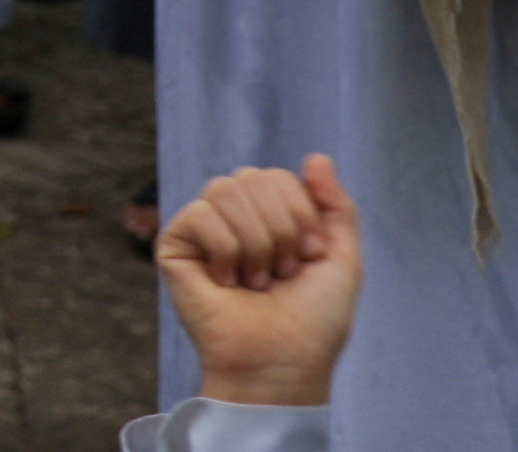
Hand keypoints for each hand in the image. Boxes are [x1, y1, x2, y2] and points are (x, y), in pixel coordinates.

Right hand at [152, 153, 361, 407]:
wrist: (282, 360)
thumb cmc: (313, 322)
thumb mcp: (341, 259)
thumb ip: (336, 206)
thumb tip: (316, 157)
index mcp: (270, 217)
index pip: (278, 176)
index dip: (300, 214)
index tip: (307, 258)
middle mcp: (234, 218)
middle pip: (253, 176)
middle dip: (280, 229)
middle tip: (280, 274)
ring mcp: (203, 230)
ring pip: (225, 189)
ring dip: (255, 242)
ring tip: (255, 280)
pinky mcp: (175, 245)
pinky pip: (201, 213)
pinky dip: (225, 250)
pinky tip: (226, 282)